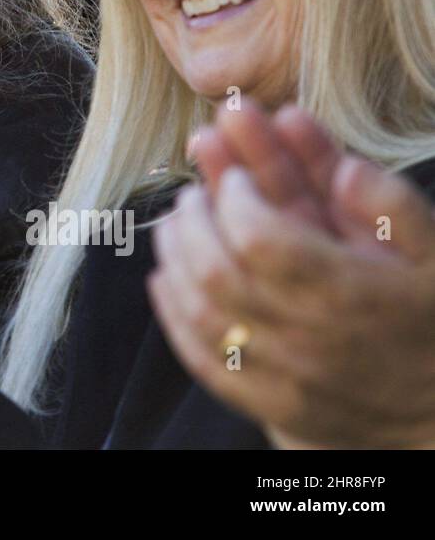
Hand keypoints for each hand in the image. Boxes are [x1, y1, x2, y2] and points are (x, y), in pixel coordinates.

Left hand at [151, 108, 434, 447]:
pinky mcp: (269, 402)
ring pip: (201, 314)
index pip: (263, 238)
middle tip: (191, 193)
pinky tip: (164, 275)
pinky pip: (202, 360)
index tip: (234, 177)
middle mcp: (310, 339)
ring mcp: (284, 376)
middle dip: (194, 221)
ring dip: (174, 258)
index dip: (235, 197)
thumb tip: (346, 169)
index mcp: (350, 293)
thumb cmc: (433, 318)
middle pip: (217, 273)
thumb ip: (393, 206)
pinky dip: (172, 313)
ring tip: (171, 222)